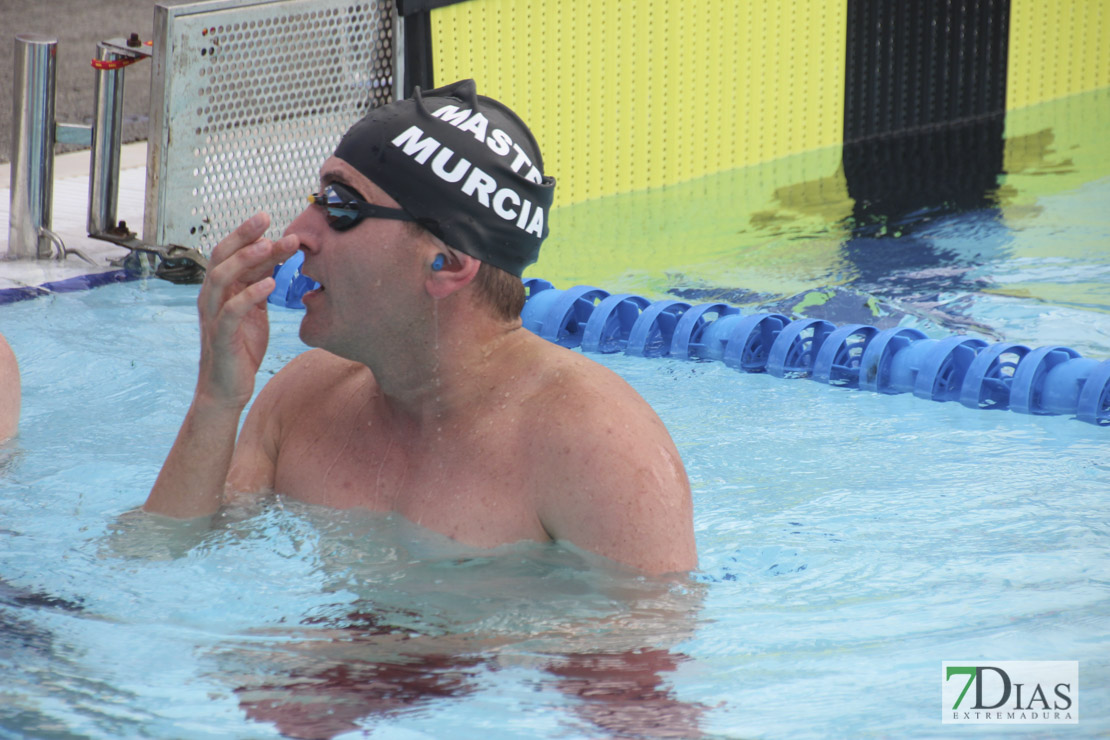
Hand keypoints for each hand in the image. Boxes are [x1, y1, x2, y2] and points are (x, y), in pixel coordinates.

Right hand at [195, 213, 299, 408]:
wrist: (227, 389)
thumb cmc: (241, 348)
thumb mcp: (254, 310)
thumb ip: (259, 284)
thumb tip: (274, 255)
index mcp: (220, 290)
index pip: (229, 253)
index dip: (247, 235)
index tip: (268, 217)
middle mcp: (212, 298)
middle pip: (221, 257)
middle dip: (243, 235)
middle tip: (266, 218)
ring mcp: (214, 316)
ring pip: (222, 278)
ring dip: (246, 259)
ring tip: (270, 246)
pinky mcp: (221, 336)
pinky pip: (232, 310)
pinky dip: (251, 294)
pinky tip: (271, 284)